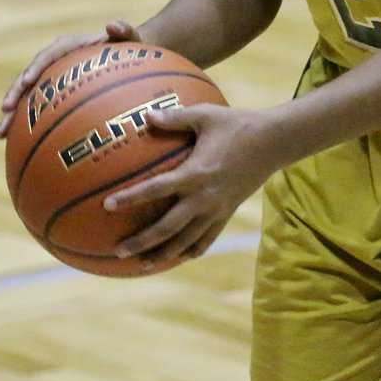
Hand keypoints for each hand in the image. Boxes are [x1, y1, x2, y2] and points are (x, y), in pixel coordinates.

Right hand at [0, 19, 137, 138]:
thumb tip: (112, 25)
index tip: (26, 82)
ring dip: (13, 113)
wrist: (127, 57)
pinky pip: (37, 108)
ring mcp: (53, 78)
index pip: (47, 55)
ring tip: (0, 134)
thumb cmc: (129, 47)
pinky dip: (27, 123)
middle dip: (15, 92)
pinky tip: (17, 144)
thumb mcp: (129, 37)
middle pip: (29, 76)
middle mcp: (55, 61)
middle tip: (5, 109)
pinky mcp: (55, 94)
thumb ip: (124, 30)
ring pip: (27, 95)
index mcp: (68, 46)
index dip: (35, 68)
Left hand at [106, 102, 281, 268]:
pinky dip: (192, 251)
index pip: (157, 189)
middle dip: (143, 242)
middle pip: (169, 228)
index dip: (131, 198)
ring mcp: (217, 209)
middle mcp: (204, 198)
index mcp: (195, 174)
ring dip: (164, 254)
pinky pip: (207, 239)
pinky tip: (179, 257)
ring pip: (187, 241)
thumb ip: (175, 117)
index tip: (107, 205)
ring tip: (143, 265)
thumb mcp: (205, 115)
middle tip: (118, 250)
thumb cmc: (237, 124)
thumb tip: (146, 115)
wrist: (273, 143)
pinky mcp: (227, 213)